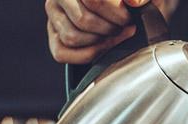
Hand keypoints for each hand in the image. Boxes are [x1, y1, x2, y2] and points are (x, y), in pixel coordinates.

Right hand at [46, 0, 176, 63]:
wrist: (115, 11)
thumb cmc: (121, 3)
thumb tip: (134, 2)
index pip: (94, 1)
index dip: (116, 14)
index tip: (129, 19)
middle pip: (83, 20)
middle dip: (110, 30)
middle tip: (123, 29)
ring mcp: (53, 18)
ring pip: (72, 37)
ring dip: (99, 42)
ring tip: (115, 36)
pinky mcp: (53, 38)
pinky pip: (63, 53)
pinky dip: (87, 54)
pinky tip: (104, 47)